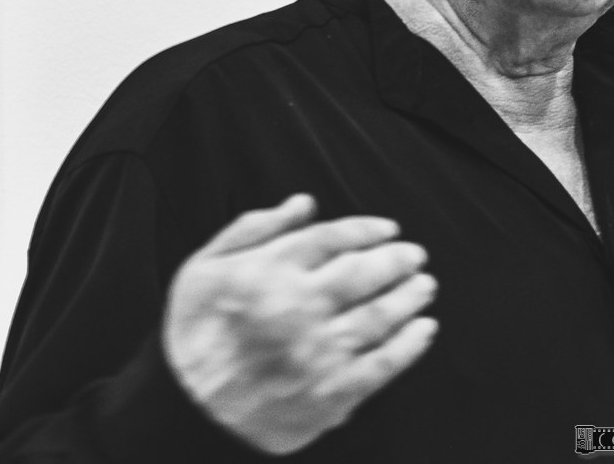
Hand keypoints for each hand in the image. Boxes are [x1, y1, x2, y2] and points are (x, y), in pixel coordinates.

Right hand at [162, 194, 437, 454]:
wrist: (189, 409)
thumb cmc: (193, 335)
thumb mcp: (203, 268)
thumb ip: (254, 229)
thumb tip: (302, 204)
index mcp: (268, 271)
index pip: (331, 239)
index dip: (365, 230)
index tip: (388, 229)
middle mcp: (298, 306)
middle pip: (363, 272)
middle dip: (396, 260)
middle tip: (415, 255)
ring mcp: (319, 350)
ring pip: (380, 315)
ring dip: (409, 297)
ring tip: (424, 286)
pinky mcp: (333, 390)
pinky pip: (383, 363)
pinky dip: (410, 345)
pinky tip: (423, 330)